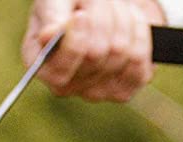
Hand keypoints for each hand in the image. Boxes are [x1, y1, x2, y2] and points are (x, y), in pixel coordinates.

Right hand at [20, 0, 164, 101]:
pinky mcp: (123, 90)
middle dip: (101, 15)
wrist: (105, 5)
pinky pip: (139, 63)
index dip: (75, 43)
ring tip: (114, 7)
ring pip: (119, 52)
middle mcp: (67, 86)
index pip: (60, 73)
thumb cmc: (73, 1)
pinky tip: (131, 23)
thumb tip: (48, 37)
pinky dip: (140, 34)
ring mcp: (96, 93)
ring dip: (122, 18)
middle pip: (95, 54)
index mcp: (42, 65)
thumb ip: (52, 15)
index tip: (80, 15)